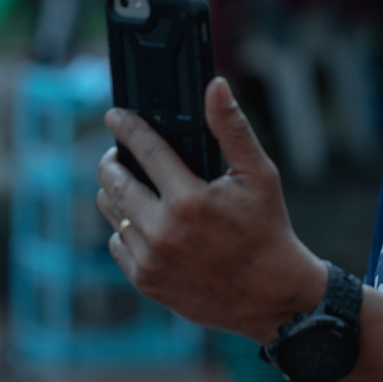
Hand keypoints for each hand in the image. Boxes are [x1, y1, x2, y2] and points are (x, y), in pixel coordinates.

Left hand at [95, 77, 327, 343]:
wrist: (271, 295)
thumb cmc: (267, 229)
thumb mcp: (260, 174)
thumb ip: (232, 128)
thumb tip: (215, 86)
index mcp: (190, 200)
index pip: (144, 150)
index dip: (126, 127)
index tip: (114, 115)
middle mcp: (163, 230)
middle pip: (114, 181)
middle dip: (113, 160)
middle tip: (120, 153)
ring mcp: (150, 259)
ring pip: (111, 211)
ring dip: (115, 192)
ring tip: (131, 184)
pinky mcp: (145, 281)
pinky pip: (117, 243)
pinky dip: (124, 227)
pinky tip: (144, 221)